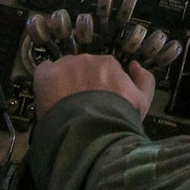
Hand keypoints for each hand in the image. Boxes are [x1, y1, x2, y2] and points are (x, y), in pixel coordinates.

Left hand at [34, 53, 155, 119]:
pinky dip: (46, 83)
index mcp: (109, 64)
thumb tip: (135, 66)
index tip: (96, 99)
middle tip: (80, 103)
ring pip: (63, 70)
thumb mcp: (142, 102)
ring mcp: (65, 65)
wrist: (92, 130)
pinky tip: (49, 98)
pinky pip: (44, 72)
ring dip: (64, 83)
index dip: (98, 85)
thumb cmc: (118, 117)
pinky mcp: (46, 75)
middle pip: (82, 68)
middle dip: (81, 82)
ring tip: (63, 105)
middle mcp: (87, 59)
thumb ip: (145, 81)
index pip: (102, 70)